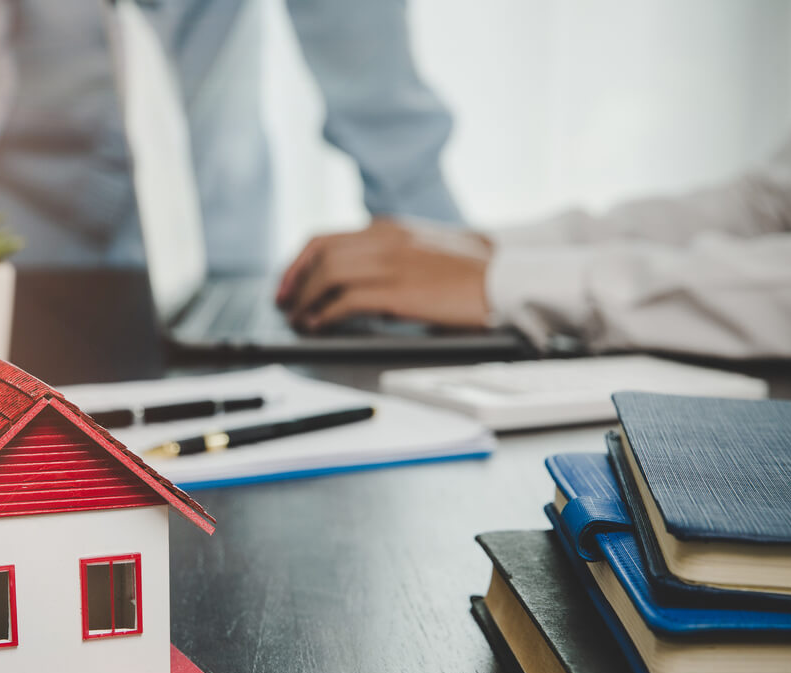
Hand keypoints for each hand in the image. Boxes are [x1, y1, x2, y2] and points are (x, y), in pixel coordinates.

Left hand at [275, 219, 491, 331]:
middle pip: (320, 254)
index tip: (287, 282)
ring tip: (299, 319)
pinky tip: (319, 325)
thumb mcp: (423, 250)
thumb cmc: (471, 272)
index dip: (298, 262)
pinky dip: (325, 313)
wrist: (507, 279)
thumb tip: (355, 283)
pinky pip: (347, 300)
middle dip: (293, 281)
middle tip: (284, 303)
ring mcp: (392, 262)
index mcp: (388, 228)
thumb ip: (390, 256)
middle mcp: (385, 239)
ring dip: (306, 299)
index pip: (325, 238)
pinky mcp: (399, 291)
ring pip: (328, 273)